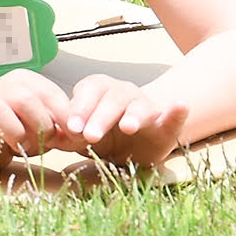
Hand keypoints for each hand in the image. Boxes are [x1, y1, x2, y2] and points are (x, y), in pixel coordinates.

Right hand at [0, 70, 73, 171]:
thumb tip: (79, 134)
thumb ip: (62, 126)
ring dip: (13, 135)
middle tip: (41, 144)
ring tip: (18, 147)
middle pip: (25, 100)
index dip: (65, 118)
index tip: (73, 138)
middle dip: (39, 127)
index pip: (50, 94)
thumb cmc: (19, 130)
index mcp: (25, 81)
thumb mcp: (44, 123)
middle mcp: (1, 87)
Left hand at [62, 74, 188, 168]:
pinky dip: (177, 111)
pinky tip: (180, 106)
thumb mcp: (83, 136)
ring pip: (139, 106)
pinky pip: (173, 117)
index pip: (88, 91)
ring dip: (133, 114)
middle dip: (99, 117)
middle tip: (89, 136)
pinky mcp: (166, 126)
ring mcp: (145, 107)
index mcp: (99, 90)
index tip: (71, 128)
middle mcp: (123, 93)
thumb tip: (56, 135)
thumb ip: (70, 134)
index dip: (79, 108)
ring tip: (128, 126)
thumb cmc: (103, 136)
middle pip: (111, 98)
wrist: (134, 145)